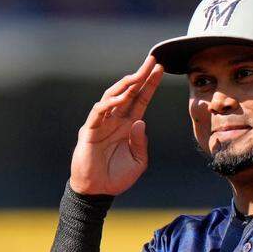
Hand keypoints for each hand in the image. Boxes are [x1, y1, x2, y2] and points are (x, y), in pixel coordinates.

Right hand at [70, 56, 164, 196]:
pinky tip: (121, 97)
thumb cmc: (116, 177)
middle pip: (129, 92)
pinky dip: (110, 103)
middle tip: (153, 60)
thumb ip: (141, 142)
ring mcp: (102, 123)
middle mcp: (116, 120)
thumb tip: (141, 122)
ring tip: (138, 74)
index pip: (141, 99)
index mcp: (129, 125)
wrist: (98, 191)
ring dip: (125, 84)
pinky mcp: (90, 130)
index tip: (161, 69)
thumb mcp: (138, 161)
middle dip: (141, 76)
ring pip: (113, 97)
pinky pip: (99, 112)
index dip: (150, 84)